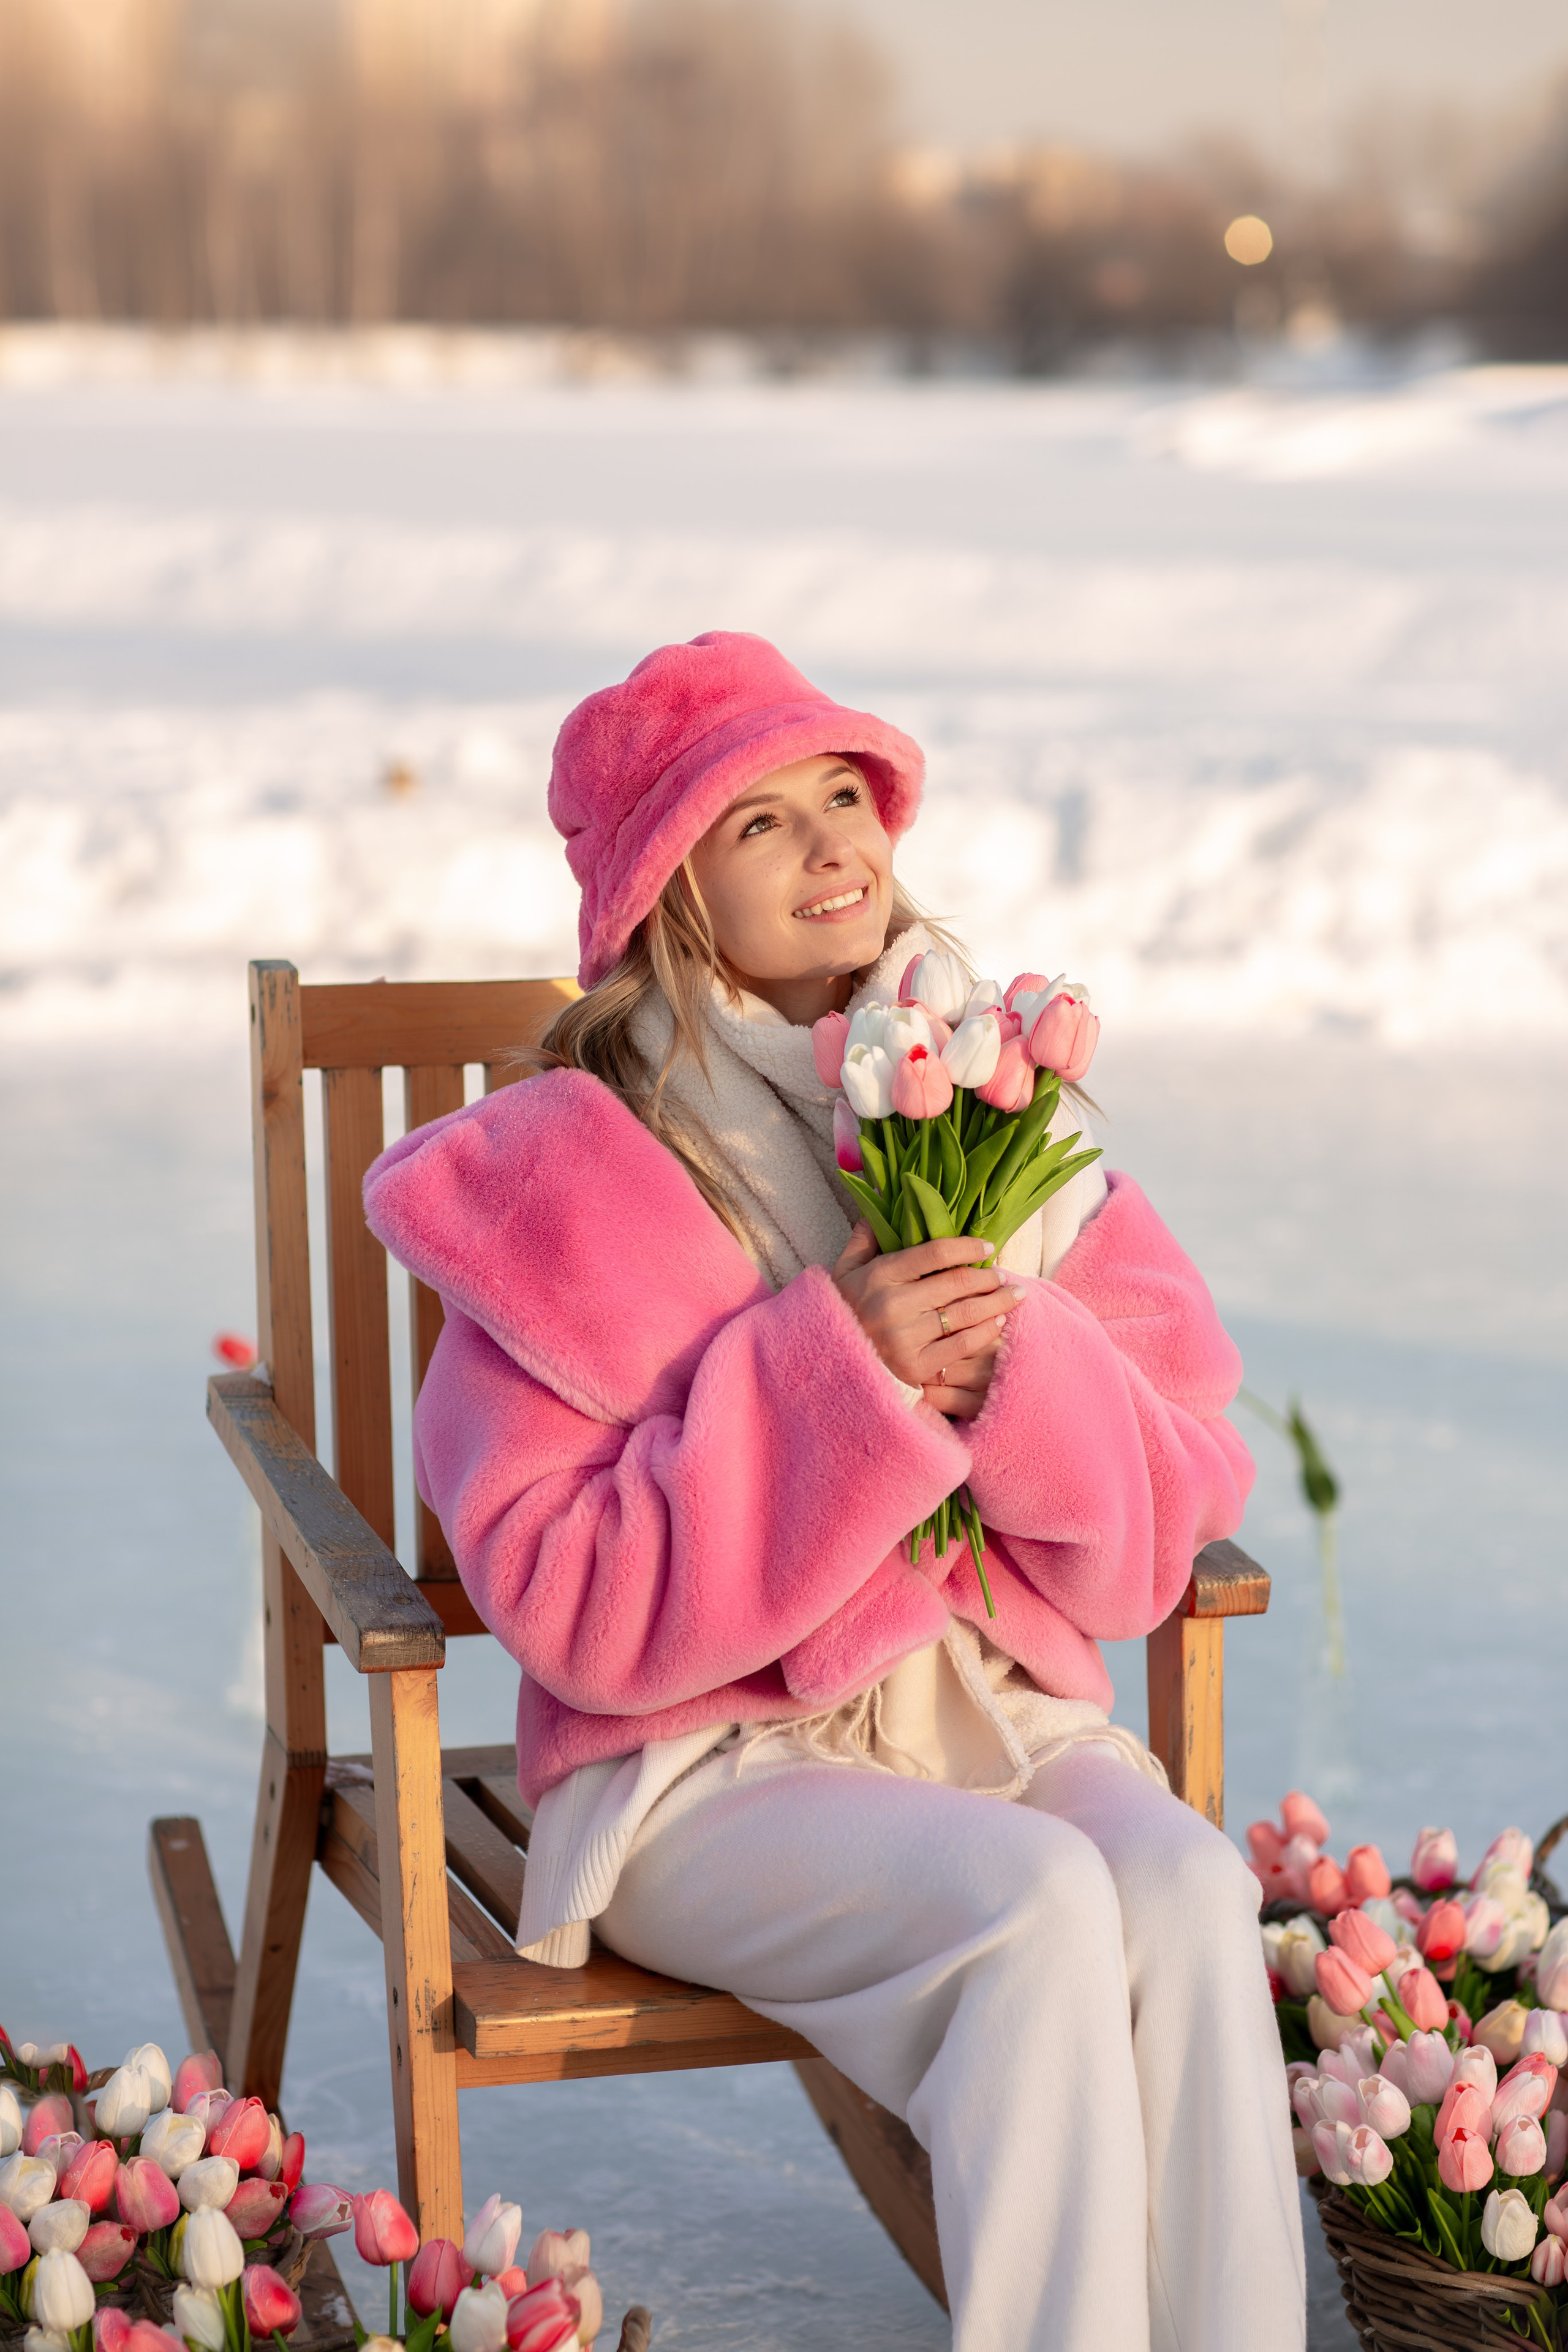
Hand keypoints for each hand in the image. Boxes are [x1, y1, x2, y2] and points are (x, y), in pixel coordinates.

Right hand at [831, 1223, 1025, 1422]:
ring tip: (1013, 1296)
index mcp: (879, 1275)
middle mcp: (893, 1305)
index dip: (967, 1246)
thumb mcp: (844, 1270)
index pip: (934, 1252)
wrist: (830, 1365)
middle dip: (989, 1277)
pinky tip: (997, 1323)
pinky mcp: (916, 1368)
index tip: (988, 1245)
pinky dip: (985, 1332)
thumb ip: (864, 1237)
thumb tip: (878, 1199)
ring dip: (996, 1303)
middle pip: (957, 1283)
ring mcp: (905, 1338)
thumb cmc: (843, 1311)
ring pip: (965, 1314)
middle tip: (1004, 1275)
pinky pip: (962, 1345)